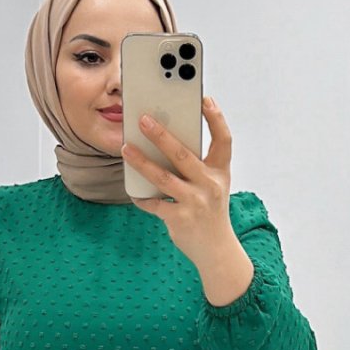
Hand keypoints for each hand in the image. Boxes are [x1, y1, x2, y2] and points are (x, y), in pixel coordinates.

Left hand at [121, 97, 234, 267]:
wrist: (216, 250)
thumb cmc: (210, 211)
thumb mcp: (214, 185)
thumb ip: (198, 165)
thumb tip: (165, 141)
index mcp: (220, 172)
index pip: (223, 140)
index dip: (216, 118)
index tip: (204, 99)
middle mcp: (210, 185)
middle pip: (183, 154)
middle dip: (161, 136)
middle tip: (143, 119)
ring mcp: (195, 203)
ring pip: (163, 177)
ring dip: (142, 161)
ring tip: (126, 148)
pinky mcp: (179, 219)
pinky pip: (154, 204)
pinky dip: (141, 197)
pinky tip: (133, 190)